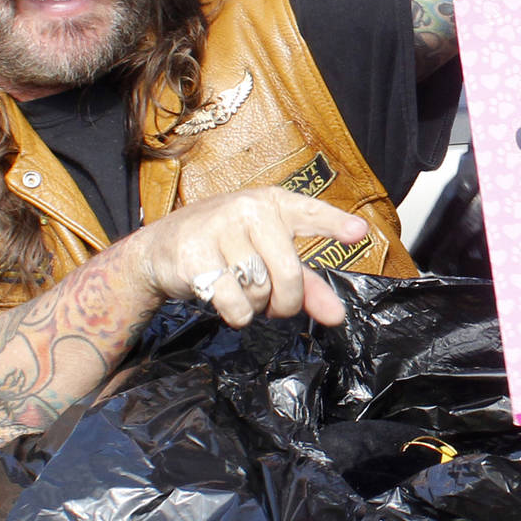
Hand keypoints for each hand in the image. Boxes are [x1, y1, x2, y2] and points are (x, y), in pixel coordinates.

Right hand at [131, 187, 368, 328]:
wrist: (161, 249)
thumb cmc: (225, 250)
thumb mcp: (268, 257)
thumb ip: (307, 284)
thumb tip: (337, 316)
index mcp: (273, 204)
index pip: (310, 213)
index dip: (336, 225)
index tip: (359, 233)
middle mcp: (249, 209)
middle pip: (288, 273)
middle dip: (285, 302)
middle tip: (273, 303)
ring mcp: (219, 227)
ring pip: (259, 290)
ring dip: (256, 307)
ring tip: (242, 292)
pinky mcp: (195, 253)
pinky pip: (233, 302)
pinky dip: (236, 314)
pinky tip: (224, 300)